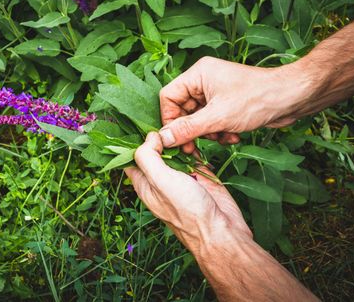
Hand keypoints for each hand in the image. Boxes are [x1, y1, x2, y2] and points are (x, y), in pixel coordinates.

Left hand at [125, 132, 251, 252]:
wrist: (221, 230)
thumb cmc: (188, 211)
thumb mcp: (160, 181)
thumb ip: (149, 157)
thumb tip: (149, 137)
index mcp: (145, 184)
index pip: (131, 158)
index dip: (134, 141)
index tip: (142, 124)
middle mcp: (161, 180)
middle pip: (154, 151)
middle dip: (159, 137)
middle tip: (167, 126)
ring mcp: (180, 178)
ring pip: (174, 151)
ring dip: (178, 140)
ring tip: (182, 132)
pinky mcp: (199, 176)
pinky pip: (193, 156)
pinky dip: (194, 147)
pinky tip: (194, 139)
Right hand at [158, 57, 308, 151]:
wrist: (292, 98)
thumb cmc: (257, 99)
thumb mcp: (218, 117)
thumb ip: (187, 129)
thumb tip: (162, 139)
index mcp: (198, 74)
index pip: (168, 97)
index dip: (170, 119)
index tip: (176, 139)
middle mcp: (204, 81)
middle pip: (182, 110)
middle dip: (192, 130)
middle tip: (194, 148)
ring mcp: (216, 92)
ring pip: (197, 119)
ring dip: (208, 133)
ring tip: (222, 137)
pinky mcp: (227, 104)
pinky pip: (212, 121)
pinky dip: (219, 132)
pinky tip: (233, 136)